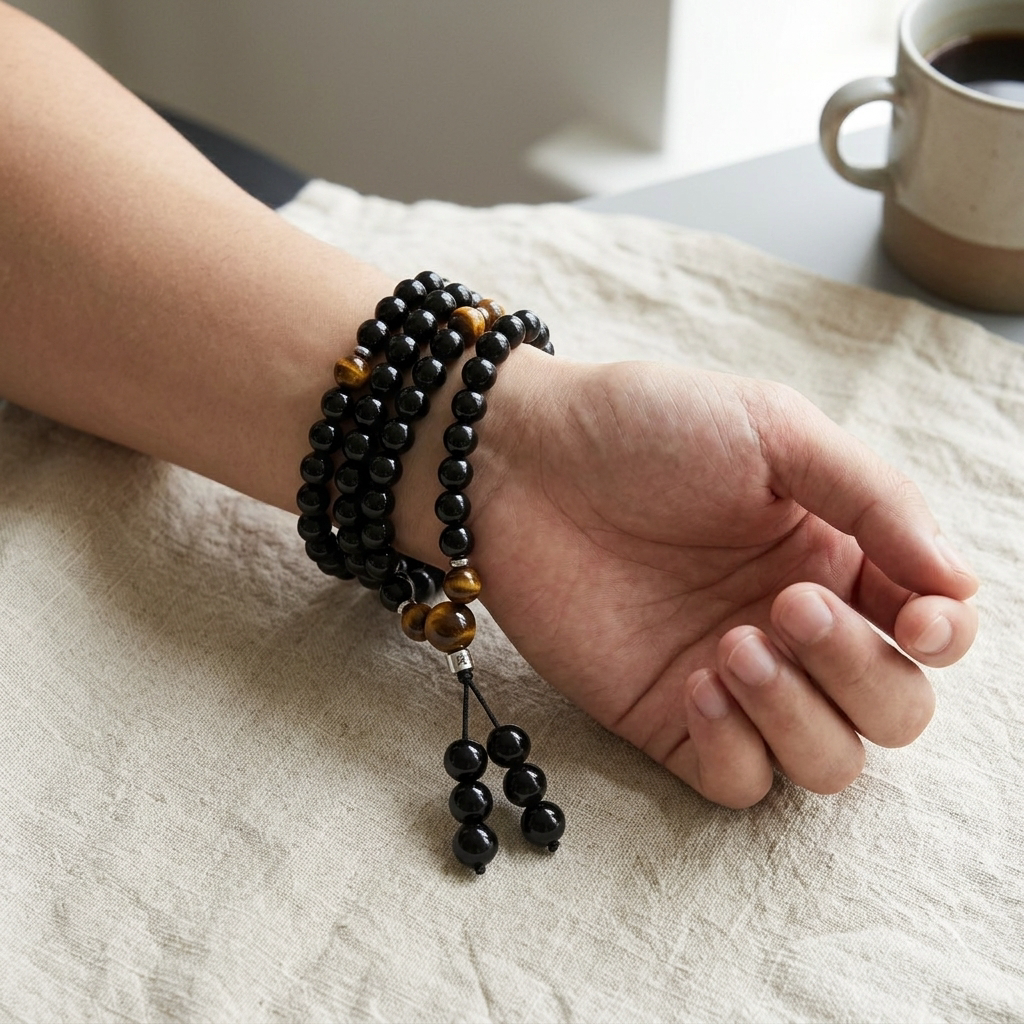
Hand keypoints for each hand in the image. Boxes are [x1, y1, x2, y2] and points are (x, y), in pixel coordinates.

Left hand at [471, 353, 978, 806]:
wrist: (521, 461)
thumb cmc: (645, 428)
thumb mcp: (773, 430)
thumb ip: (873, 499)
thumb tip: (961, 583)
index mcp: (835, 556)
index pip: (933, 629)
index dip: (944, 637)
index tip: (920, 618)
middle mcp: (795, 627)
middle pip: (894, 709)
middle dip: (859, 670)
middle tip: (786, 606)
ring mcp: (734, 679)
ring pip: (829, 762)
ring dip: (802, 716)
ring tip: (734, 643)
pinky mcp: (668, 717)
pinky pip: (740, 782)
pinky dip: (739, 748)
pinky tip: (698, 682)